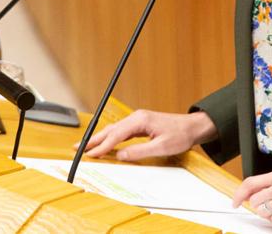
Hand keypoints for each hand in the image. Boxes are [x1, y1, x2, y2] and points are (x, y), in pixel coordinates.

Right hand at [82, 110, 216, 160]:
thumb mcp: (161, 147)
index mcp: (140, 121)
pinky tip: (105, 144)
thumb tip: (120, 155)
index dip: (102, 146)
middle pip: (111, 129)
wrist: (193, 127)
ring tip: (86, 147)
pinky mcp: (140, 124)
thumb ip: (139, 151)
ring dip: (100, 139)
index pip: (116, 135)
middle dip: (94, 140)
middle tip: (78, 148)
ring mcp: (138, 119)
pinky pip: (121, 131)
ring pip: (114, 130)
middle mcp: (137, 117)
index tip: (91, 154)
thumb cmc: (180, 135)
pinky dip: (110, 137)